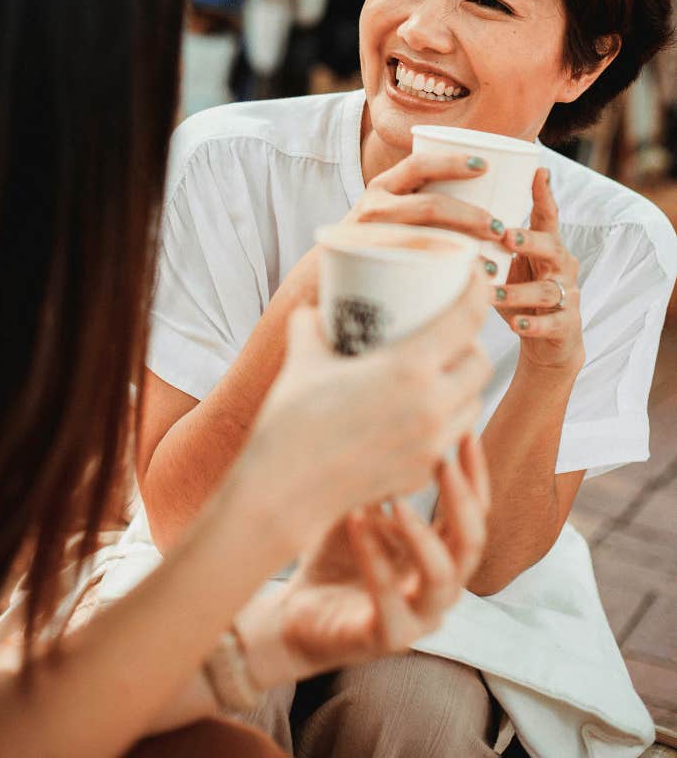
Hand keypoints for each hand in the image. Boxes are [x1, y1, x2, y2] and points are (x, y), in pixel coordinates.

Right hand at [244, 269, 491, 553]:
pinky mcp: (422, 471)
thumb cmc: (290, 420)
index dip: (478, 289)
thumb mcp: (302, 358)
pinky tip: (420, 415)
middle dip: (471, 345)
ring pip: (472, 404)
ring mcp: (432, 444)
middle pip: (480, 364)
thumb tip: (311, 311)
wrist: (284, 490)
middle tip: (449, 334)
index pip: (466, 318)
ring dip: (464, 386)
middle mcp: (431, 405)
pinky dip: (444, 421)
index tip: (477, 274)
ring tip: (439, 375)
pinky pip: (450, 439)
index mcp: (409, 368)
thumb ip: (310, 326)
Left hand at [255, 437, 488, 679]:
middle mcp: (441, 585)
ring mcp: (419, 615)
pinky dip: (375, 559)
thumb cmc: (335, 554)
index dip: (476, 471)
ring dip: (421, 533)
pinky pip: (390, 601)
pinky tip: (356, 523)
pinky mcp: (388, 637)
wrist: (296, 612)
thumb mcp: (362, 504)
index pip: (475, 510)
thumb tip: (390, 411)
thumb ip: (383, 473)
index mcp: (441, 551)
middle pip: (472, 541)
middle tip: (441, 457)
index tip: (466, 428)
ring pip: (442, 577)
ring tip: (397, 497)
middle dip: (461, 496)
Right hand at [276, 151, 501, 308]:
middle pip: (431, 207)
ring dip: (466, 249)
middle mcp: (375, 207)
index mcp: (383, 186)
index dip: (452, 161)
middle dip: (471, 217)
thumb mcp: (389, 210)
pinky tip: (470, 285)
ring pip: (426, 240)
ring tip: (492, 263)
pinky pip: (416, 270)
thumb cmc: (373, 242)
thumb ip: (421, 200)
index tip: (484, 166)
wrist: (320, 278)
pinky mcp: (372, 268)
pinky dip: (448, 276)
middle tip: (500, 228)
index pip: (419, 164)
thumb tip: (483, 196)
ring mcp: (372, 238)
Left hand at [496, 168, 583, 372]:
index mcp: (546, 247)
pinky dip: (534, 323)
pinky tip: (516, 324)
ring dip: (518, 291)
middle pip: (552, 247)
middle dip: (529, 240)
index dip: (544, 194)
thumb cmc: (520, 294)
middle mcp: (561, 266)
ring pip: (548, 289)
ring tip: (493, 293)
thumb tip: (446, 213)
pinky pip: (553, 323)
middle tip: (505, 237)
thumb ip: (490, 242)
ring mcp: (567, 295)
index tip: (538, 170)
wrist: (548, 343)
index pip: (547, 216)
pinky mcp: (567, 325)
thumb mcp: (507, 264)